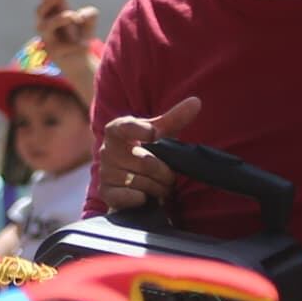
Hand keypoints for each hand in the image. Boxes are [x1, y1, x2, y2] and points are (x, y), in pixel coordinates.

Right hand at [93, 96, 204, 215]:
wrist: (127, 179)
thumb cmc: (146, 150)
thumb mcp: (159, 133)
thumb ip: (175, 118)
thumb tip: (196, 102)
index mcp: (116, 130)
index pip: (126, 127)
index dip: (142, 130)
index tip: (154, 135)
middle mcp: (107, 150)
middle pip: (146, 163)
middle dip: (165, 172)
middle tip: (169, 175)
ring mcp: (105, 172)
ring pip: (142, 182)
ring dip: (158, 187)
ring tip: (160, 186)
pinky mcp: (107, 193)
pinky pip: (132, 197)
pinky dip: (144, 198)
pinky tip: (145, 196)